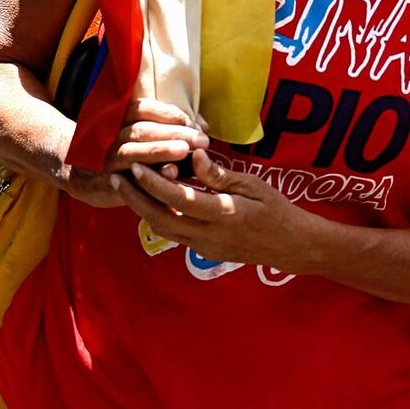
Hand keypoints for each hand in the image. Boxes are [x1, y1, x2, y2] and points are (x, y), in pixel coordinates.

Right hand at [63, 97, 208, 208]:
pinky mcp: (109, 181)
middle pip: (144, 130)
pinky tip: (169, 175)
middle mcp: (112, 136)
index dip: (169, 114)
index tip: (193, 122)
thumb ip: (168, 126)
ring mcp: (108, 159)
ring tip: (185, 151)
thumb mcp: (135, 130)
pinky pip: (130, 179)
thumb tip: (204, 124)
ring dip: (161, 150)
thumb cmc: (119, 148)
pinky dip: (149, 176)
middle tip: (201, 138)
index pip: (144, 110)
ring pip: (135, 152)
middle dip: (174, 133)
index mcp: (119, 118)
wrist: (75, 171)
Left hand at [113, 148, 312, 270]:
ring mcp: (205, 247)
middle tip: (118, 177)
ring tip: (129, 188)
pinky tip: (152, 202)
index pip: (177, 199)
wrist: (291, 246)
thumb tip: (193, 156)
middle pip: (160, 219)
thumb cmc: (277, 209)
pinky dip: (158, 218)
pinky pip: (175, 235)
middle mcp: (209, 235)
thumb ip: (219, 175)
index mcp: (223, 214)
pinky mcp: (205, 252)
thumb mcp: (253, 185)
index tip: (135, 166)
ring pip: (163, 230)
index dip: (152, 183)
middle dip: (135, 199)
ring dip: (142, 210)